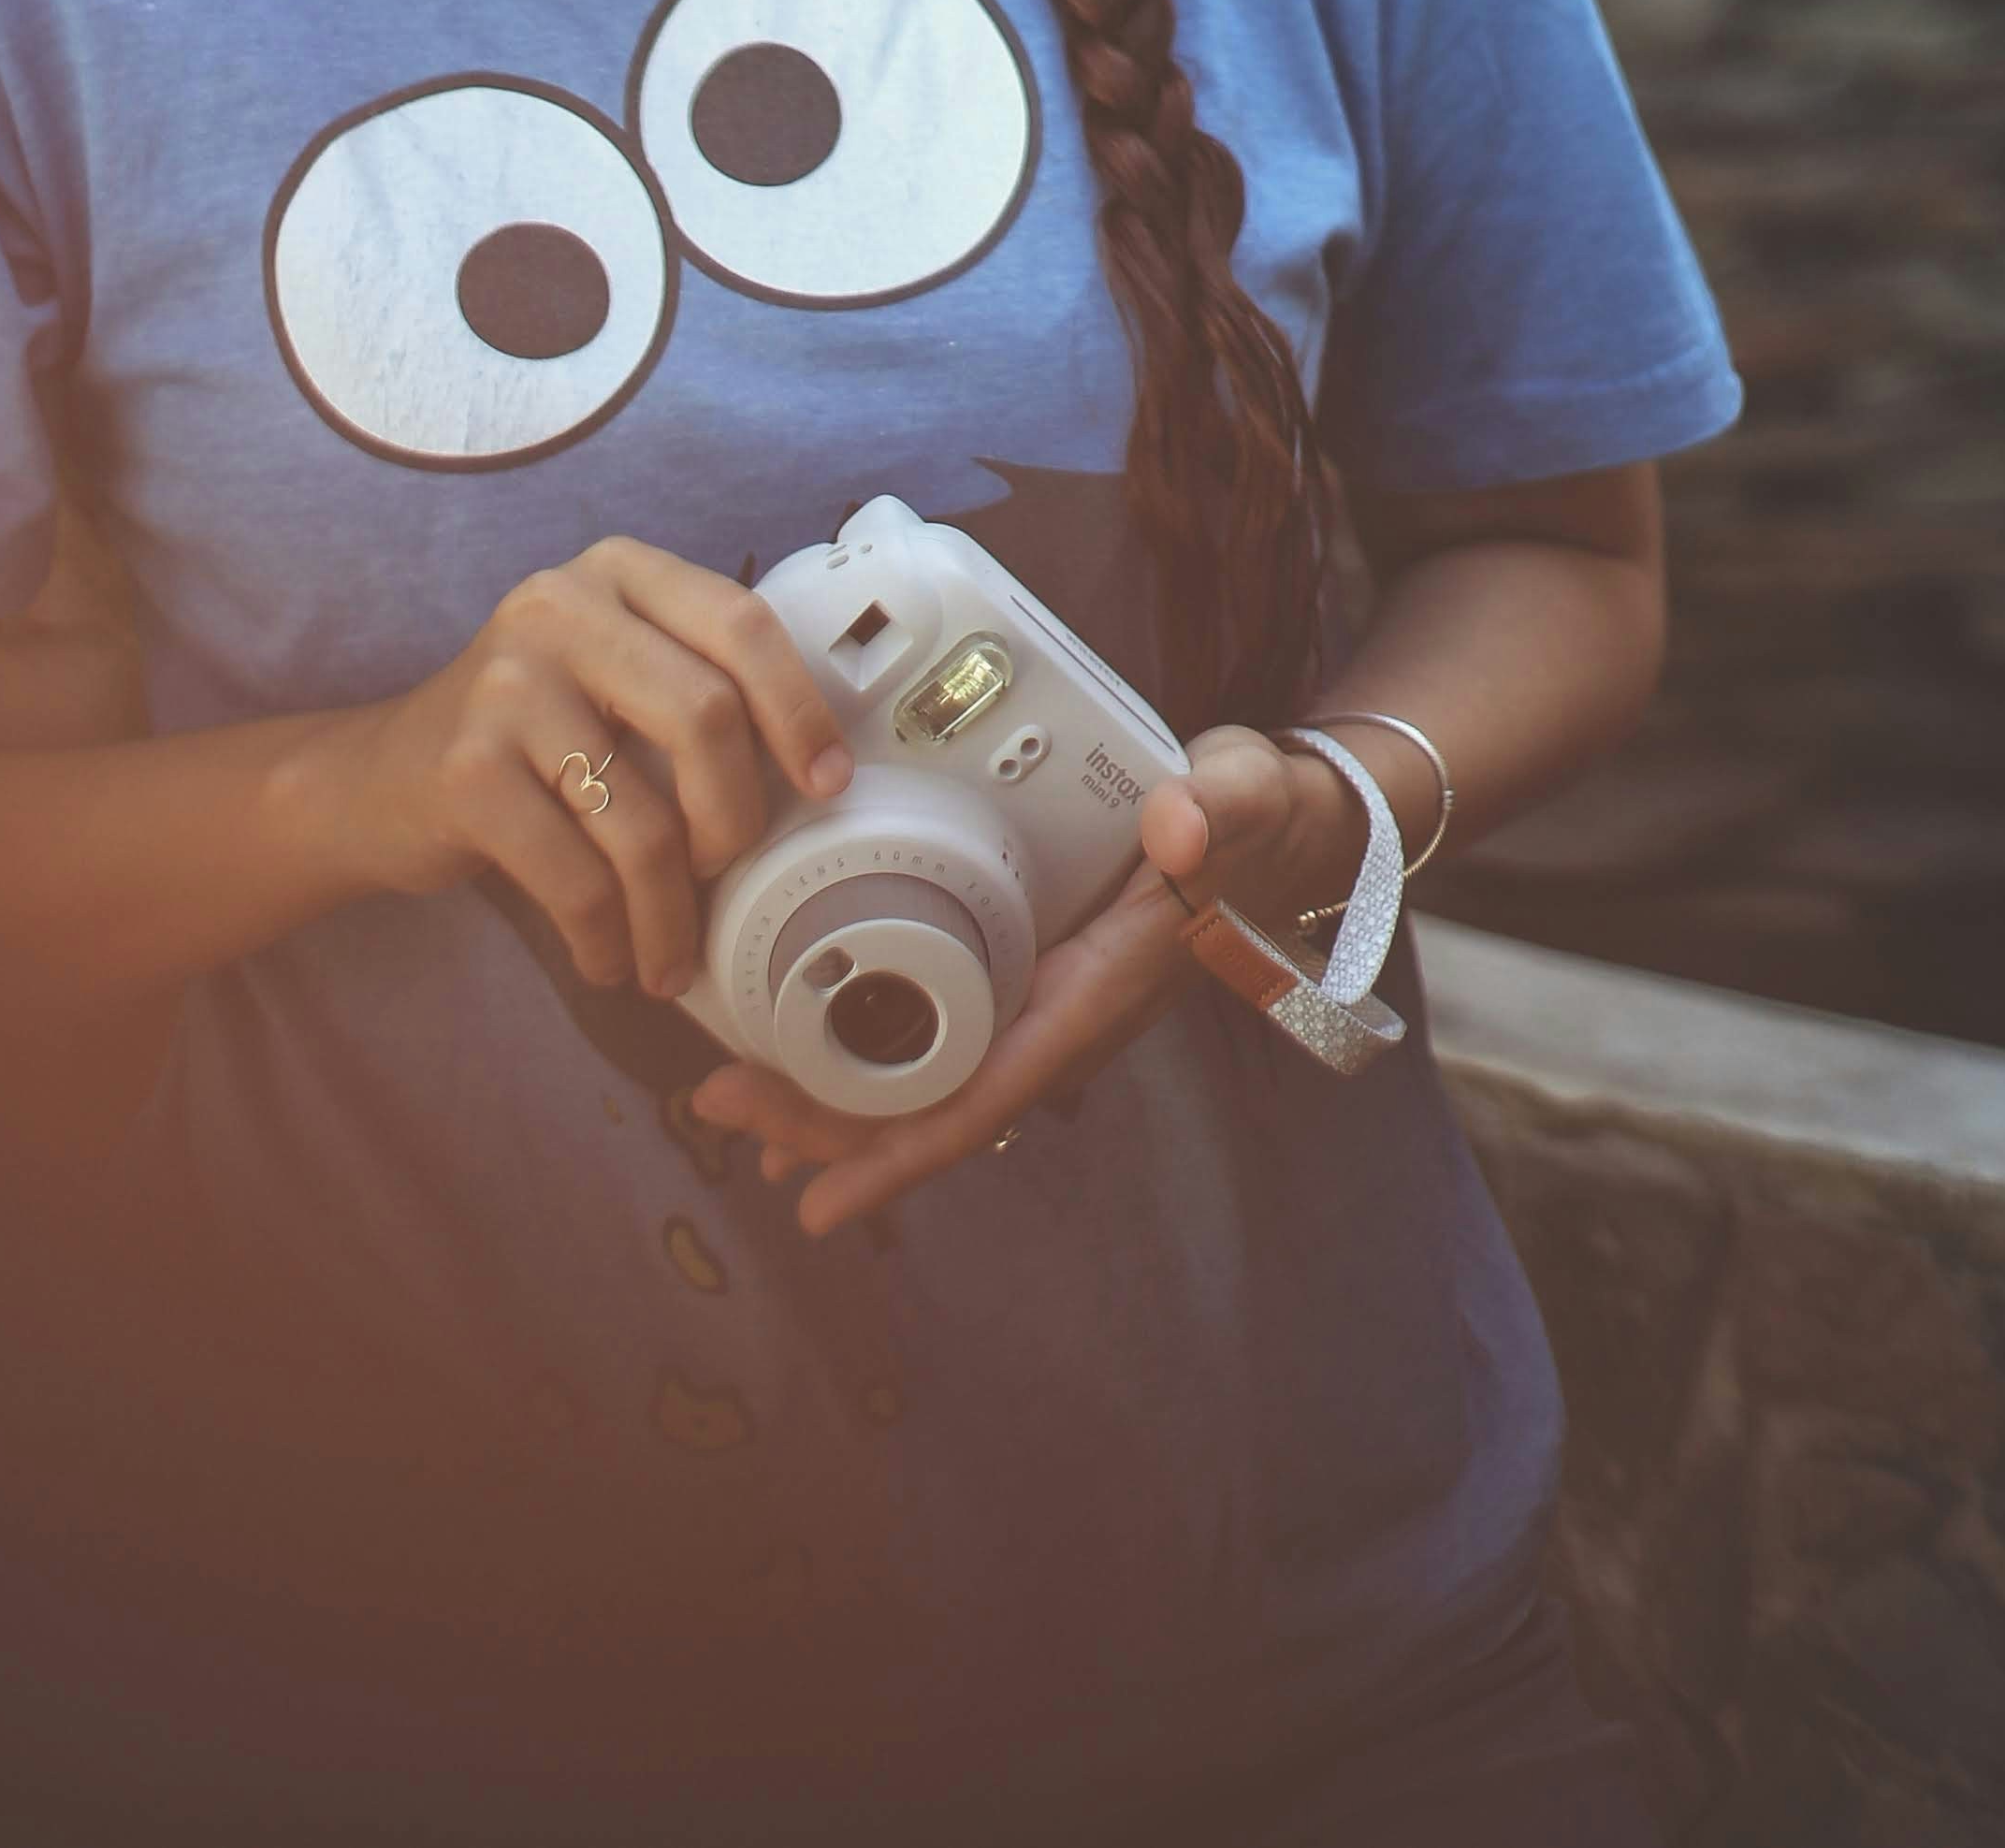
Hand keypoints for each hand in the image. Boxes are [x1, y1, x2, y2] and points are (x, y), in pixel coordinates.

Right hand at [334, 537, 851, 999]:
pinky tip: (609, 958)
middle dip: (734, 821)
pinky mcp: (467, 770)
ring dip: (669, 912)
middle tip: (725, 873)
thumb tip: (819, 775)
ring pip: (644, 820)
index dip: (799, 708)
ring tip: (667, 954)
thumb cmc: (530, 738)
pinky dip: (607, 939)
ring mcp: (505, 684)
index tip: (827, 783)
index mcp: (617, 571)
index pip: (740, 621)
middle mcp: (559, 607)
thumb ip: (695, 683)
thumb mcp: (612, 673)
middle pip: (706, 718)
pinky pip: (577, 878)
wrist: (380, 780)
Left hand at [686, 722, 1361, 1234]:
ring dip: (834, 1093)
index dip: (896, 1156)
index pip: (983, 1096)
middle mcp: (1062, 1016)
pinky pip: (939, 1029)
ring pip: (926, 1074)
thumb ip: (1216, 811)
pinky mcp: (1031, 967)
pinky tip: (813, 1039)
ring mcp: (1043, 998)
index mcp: (1095, 997)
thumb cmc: (1257, 820)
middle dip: (827, 1122)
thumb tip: (1177, 822)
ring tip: (739, 1102)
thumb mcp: (1242, 800)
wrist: (1284, 828)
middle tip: (721, 1108)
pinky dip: (869, 1044)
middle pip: (931, 1103)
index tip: (817, 1204)